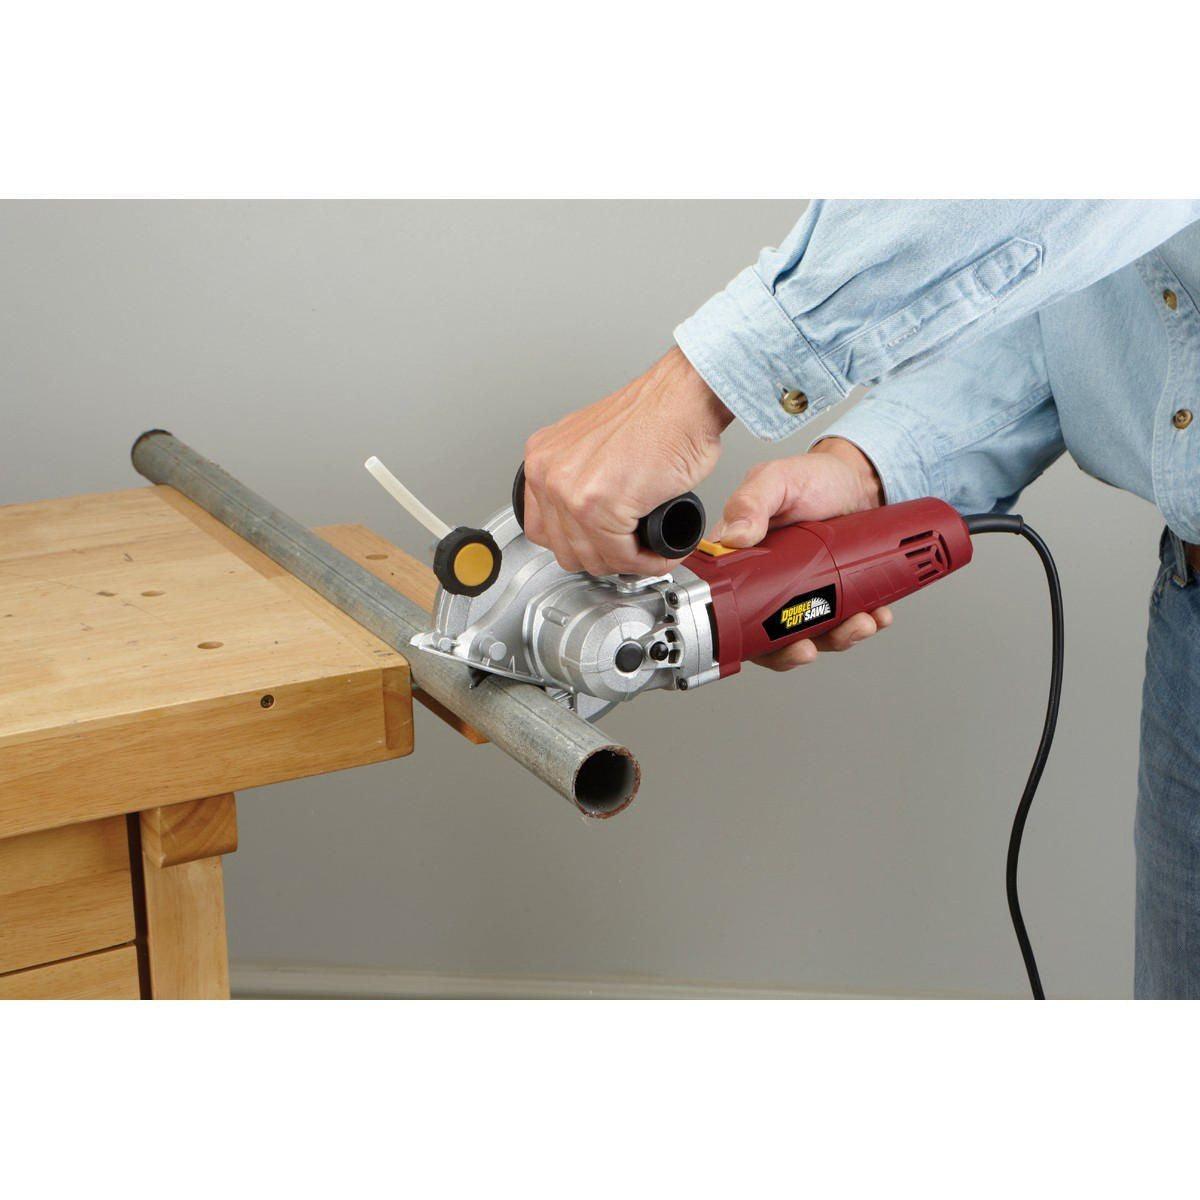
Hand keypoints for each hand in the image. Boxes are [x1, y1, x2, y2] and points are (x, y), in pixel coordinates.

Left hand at [522, 347, 732, 575]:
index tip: (603, 547)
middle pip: (566, 550)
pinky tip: (660, 552)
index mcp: (542, 458)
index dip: (578, 546)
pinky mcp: (599, 506)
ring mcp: (570, 490)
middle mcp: (548, 473)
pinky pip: (622, 555)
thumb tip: (587, 525)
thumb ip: (580, 481)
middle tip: (632, 552)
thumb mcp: (595, 448)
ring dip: (627, 564)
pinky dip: (646, 562)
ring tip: (649, 552)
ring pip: (593, 558)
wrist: (684, 398)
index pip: (543, 530)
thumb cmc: (656, 417)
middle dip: (605, 559)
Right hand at [712, 439, 892, 670]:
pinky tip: (875, 615)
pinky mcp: (832, 592)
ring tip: (858, 624)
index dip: (741, 633)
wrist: (862, 479)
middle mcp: (766, 580)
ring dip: (836, 638)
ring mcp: (801, 590)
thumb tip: (733, 536)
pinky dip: (861, 624)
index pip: (727, 605)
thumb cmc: (815, 476)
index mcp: (741, 558)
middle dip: (792, 648)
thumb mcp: (778, 479)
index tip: (764, 642)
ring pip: (809, 633)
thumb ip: (751, 501)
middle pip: (768, 633)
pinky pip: (843, 621)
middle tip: (810, 645)